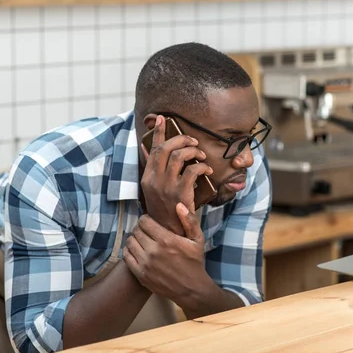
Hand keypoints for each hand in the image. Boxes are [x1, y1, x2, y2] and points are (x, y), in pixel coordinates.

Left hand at [123, 202, 212, 306]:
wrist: (191, 289)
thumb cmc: (195, 263)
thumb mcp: (197, 240)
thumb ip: (189, 220)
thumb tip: (178, 205)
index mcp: (166, 240)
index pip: (144, 221)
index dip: (146, 220)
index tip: (151, 223)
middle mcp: (153, 250)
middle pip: (136, 231)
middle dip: (140, 229)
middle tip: (147, 232)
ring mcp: (145, 263)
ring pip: (129, 242)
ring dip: (134, 239)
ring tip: (143, 242)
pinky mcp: (140, 274)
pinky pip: (126, 256)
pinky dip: (129, 251)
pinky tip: (138, 252)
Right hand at [140, 115, 212, 234]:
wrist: (169, 234)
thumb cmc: (164, 211)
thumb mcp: (153, 189)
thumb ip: (152, 169)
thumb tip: (145, 148)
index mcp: (147, 177)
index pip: (152, 148)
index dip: (158, 131)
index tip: (162, 118)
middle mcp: (154, 180)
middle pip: (166, 148)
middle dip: (181, 138)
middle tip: (193, 141)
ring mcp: (167, 186)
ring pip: (179, 155)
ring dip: (193, 151)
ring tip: (201, 155)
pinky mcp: (180, 193)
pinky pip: (193, 170)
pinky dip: (202, 166)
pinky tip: (207, 170)